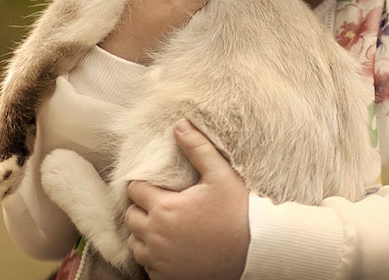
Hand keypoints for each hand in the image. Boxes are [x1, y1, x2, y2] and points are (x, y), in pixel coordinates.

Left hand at [124, 120, 249, 279]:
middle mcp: (156, 237)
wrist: (258, 252)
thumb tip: (179, 124)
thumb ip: (197, 148)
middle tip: (161, 203)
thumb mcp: (220, 174)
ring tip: (164, 225)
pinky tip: (171, 248)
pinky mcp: (168, 279)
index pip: (134, 190)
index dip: (144, 184)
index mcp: (164, 208)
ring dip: (144, 233)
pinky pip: (148, 267)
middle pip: (131, 217)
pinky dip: (153, 258)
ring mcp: (160, 262)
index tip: (158, 184)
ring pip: (136, 243)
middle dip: (142, 208)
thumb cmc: (239, 212)